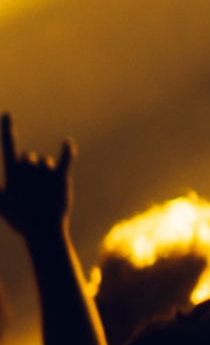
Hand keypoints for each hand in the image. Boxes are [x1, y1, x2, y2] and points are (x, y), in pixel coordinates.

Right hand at [0, 114, 72, 237]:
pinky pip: (65, 158)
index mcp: (12, 173)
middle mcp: (28, 168)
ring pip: (46, 162)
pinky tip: (67, 143)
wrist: (42, 230)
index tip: (7, 114)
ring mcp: (45, 171)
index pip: (8, 145)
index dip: (7, 128)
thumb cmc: (20, 219)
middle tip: (32, 189)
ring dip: (45, 172)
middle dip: (30, 168)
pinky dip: (67, 150)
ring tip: (44, 192)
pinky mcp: (61, 177)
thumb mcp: (1, 204)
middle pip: (30, 157)